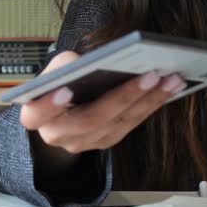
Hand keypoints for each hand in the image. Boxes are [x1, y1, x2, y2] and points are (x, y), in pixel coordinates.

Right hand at [19, 51, 185, 153]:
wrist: (61, 109)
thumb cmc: (57, 82)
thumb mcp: (54, 68)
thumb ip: (65, 65)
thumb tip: (91, 64)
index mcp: (36, 115)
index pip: (37, 114)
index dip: (49, 105)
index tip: (66, 90)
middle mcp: (58, 135)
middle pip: (90, 120)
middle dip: (123, 97)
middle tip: (149, 75)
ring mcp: (84, 142)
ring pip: (117, 124)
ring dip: (148, 100)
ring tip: (170, 78)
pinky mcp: (105, 140)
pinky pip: (130, 124)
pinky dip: (151, 104)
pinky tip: (168, 87)